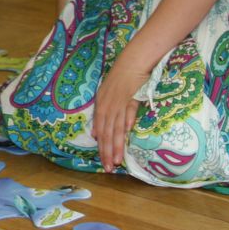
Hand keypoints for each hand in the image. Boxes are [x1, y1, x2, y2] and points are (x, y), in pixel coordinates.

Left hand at [91, 54, 150, 170]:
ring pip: (116, 126)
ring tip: (117, 160)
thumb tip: (96, 134)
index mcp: (101, 105)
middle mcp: (107, 105)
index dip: (102, 147)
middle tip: (109, 168)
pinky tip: (126, 133)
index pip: (100, 131)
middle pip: (106, 132)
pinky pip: (129, 110)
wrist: (132, 61)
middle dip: (107, 151)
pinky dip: (127, 121)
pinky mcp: (130, 95)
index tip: (104, 162)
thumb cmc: (123, 79)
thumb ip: (104, 116)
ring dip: (116, 144)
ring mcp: (118, 101)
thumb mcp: (107, 97)